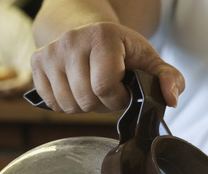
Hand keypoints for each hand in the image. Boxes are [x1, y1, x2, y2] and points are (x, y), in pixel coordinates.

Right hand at [30, 22, 184, 112]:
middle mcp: (72, 40)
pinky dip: (66, 105)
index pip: (105, 86)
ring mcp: (51, 51)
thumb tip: (171, 98)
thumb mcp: (149, 60)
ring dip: (84, 106)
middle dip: (101, 104)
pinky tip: (76, 90)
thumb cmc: (122, 51)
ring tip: (92, 89)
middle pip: (85, 98)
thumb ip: (167, 78)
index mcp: (103, 37)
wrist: (88, 33)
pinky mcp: (37, 61)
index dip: (117, 99)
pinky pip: (51, 102)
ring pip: (67, 104)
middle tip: (108, 91)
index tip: (123, 92)